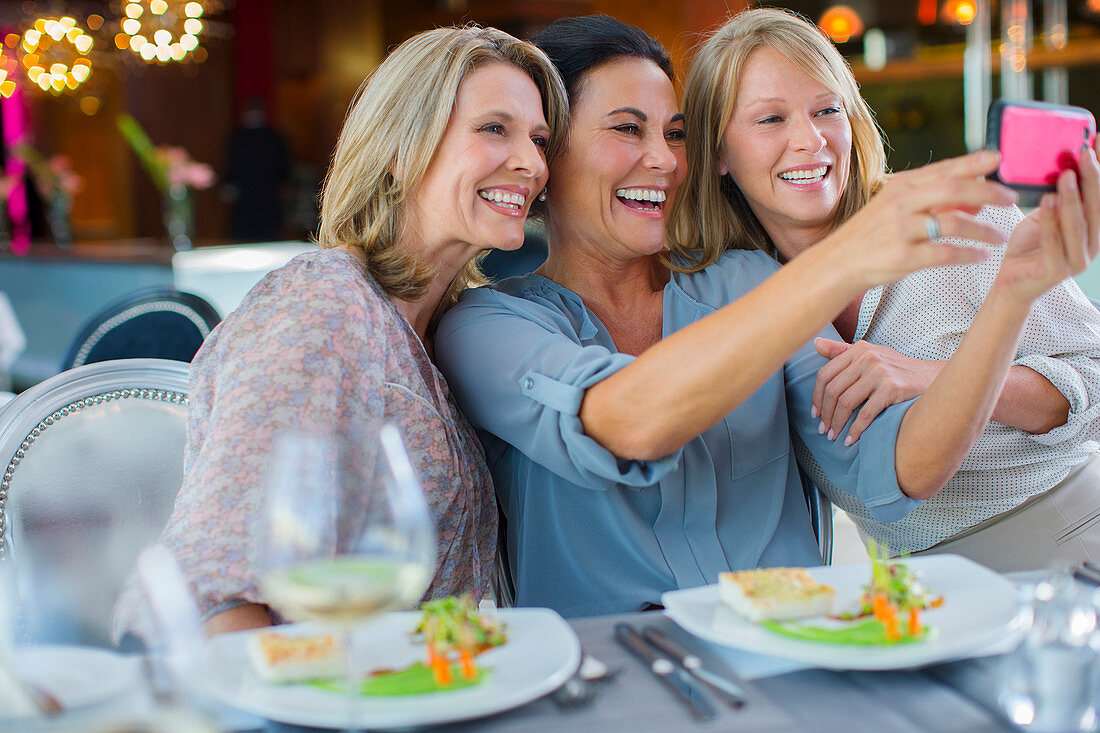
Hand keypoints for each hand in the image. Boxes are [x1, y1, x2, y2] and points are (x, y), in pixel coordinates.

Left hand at [811, 338, 942, 444]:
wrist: (933, 378)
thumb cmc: (897, 370)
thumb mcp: (870, 354)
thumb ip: (842, 351)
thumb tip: (815, 343)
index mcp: (858, 349)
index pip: (825, 375)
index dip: (816, 397)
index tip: (815, 414)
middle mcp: (867, 358)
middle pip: (833, 390)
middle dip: (825, 414)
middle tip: (823, 430)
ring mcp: (880, 372)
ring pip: (846, 403)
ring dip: (837, 424)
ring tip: (834, 436)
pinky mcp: (892, 389)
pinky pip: (866, 414)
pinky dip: (855, 430)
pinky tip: (851, 440)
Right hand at [823, 150, 1017, 290]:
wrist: (837, 264)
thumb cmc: (871, 236)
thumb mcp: (895, 208)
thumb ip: (934, 200)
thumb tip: (978, 197)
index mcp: (901, 187)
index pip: (944, 169)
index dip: (973, 163)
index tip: (999, 158)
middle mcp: (901, 204)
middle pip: (953, 189)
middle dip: (988, 192)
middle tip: (1012, 198)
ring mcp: (901, 230)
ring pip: (953, 222)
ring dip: (982, 230)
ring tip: (1000, 237)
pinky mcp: (902, 256)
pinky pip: (945, 253)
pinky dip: (968, 254)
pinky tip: (981, 257)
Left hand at [994, 147, 1099, 303]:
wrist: (1011, 282)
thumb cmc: (1030, 247)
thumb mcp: (1046, 215)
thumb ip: (1058, 196)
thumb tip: (1063, 163)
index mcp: (1093, 230)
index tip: (1097, 142)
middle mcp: (1091, 245)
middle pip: (1097, 208)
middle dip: (1093, 179)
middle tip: (1085, 155)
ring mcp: (1076, 260)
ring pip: (1078, 225)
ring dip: (1073, 198)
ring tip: (1066, 175)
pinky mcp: (1056, 271)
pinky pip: (1055, 242)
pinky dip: (1051, 221)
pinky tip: (1047, 202)